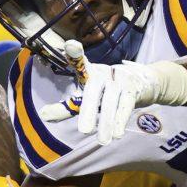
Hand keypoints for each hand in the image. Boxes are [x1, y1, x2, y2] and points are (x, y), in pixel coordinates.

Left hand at [39, 40, 186, 144]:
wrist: (144, 82)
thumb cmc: (107, 91)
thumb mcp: (87, 97)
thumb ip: (66, 106)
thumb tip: (43, 116)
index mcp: (90, 72)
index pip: (80, 62)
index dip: (76, 54)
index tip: (70, 45)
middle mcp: (104, 72)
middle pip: (94, 91)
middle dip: (89, 111)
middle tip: (84, 131)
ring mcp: (120, 79)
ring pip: (111, 102)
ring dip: (107, 123)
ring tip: (102, 141)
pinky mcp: (134, 88)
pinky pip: (126, 105)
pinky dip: (121, 119)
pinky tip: (117, 134)